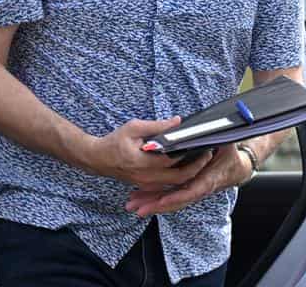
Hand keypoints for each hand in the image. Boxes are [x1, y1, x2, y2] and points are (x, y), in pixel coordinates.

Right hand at [83, 117, 211, 190]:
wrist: (97, 159)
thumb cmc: (114, 141)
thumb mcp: (133, 127)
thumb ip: (157, 126)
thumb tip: (177, 121)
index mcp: (144, 162)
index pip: (174, 161)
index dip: (192, 156)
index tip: (204, 145)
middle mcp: (147, 177)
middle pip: (180, 178)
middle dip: (197, 168)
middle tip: (208, 155)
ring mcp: (146, 184)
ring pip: (175, 184)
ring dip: (189, 174)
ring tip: (201, 159)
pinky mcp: (146, 185)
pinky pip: (167, 185)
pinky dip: (179, 178)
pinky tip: (187, 166)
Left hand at [124, 144, 251, 217]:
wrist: (238, 168)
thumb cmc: (230, 153)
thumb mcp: (225, 143)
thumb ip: (215, 139)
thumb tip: (203, 133)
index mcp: (208, 178)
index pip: (190, 192)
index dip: (175, 198)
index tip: (160, 202)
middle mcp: (198, 188)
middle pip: (176, 201)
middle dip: (156, 205)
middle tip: (137, 208)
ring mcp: (191, 190)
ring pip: (170, 200)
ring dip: (151, 203)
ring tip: (132, 205)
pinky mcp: (186, 189)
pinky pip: (169, 196)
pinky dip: (155, 198)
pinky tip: (140, 199)